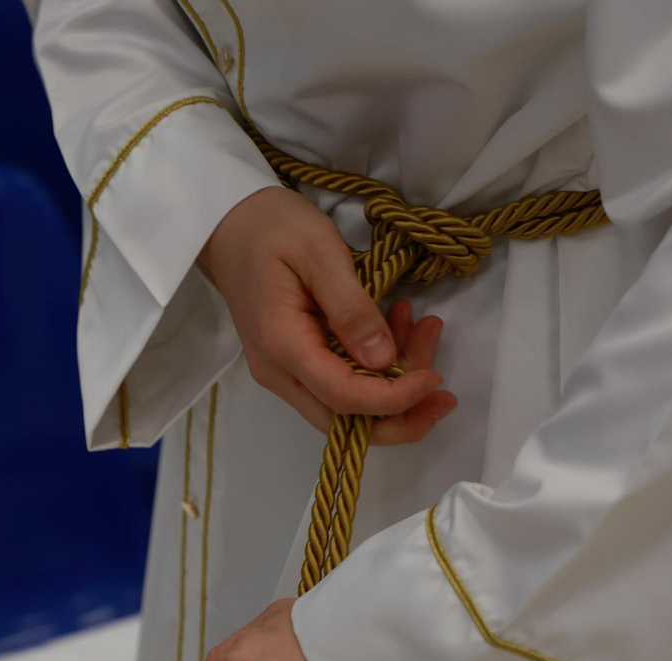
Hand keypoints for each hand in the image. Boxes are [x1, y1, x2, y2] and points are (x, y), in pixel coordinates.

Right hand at [199, 187, 456, 444]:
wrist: (229, 223)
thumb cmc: (272, 228)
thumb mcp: (319, 252)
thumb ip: (351, 308)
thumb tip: (383, 361)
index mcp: (282, 346)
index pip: (345, 399)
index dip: (396, 399)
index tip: (436, 377)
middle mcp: (278, 373)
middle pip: (344, 424)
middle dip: (401, 412)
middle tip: (442, 380)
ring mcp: (283, 372)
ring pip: (345, 409)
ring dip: (393, 386)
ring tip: (424, 327)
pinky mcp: (292, 364)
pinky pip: (338, 385)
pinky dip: (376, 369)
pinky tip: (398, 326)